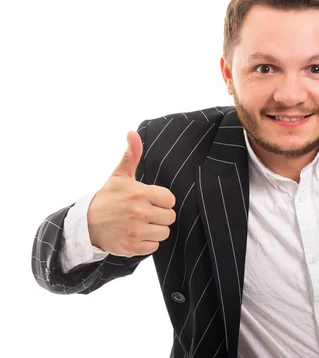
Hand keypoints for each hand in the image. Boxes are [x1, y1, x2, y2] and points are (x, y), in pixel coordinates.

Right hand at [87, 131, 175, 256]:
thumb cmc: (107, 197)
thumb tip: (133, 133)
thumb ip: (131, 155)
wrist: (85, 223)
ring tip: (141, 223)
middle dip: (160, 215)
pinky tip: (136, 234)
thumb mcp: (120, 175)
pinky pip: (154, 246)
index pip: (170, 200)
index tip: (151, 200)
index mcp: (140, 193)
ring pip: (164, 233)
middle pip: (170, 217)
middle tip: (146, 212)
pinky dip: (147, 242)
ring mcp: (136, 231)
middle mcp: (140, 212)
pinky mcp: (132, 246)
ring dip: (155, 229)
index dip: (162, 200)